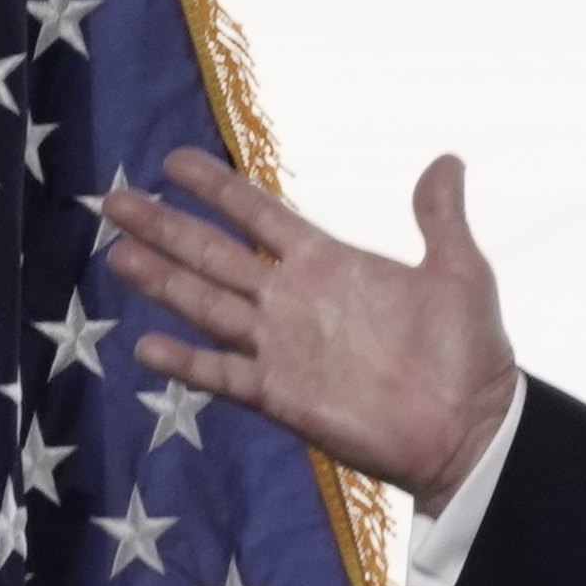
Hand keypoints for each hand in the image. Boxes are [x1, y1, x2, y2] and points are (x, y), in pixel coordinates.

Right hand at [102, 148, 518, 514]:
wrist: (471, 425)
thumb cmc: (467, 351)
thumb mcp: (459, 271)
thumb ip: (440, 217)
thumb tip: (447, 160)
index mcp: (329, 264)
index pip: (261, 216)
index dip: (219, 189)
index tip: (174, 161)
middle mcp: (294, 301)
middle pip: (216, 255)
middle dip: (167, 227)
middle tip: (114, 199)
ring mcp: (283, 347)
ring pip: (208, 306)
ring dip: (163, 282)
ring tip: (117, 254)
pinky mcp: (282, 395)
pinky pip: (225, 374)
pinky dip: (187, 362)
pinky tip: (146, 345)